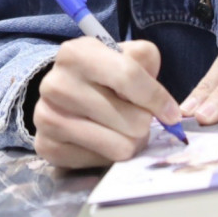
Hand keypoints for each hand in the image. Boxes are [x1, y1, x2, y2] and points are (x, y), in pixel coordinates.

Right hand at [32, 38, 183, 168]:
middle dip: (142, 122)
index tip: (171, 113)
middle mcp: (55, 84)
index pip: (129, 76)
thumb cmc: (102, 73)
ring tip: (121, 129)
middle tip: (135, 116)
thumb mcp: (125, 54)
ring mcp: (46, 116)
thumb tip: (167, 109)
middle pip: (131, 119)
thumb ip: (147, 64)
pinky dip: (110, 154)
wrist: (63, 91)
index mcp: (75, 54)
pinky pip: (101, 162)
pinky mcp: (47, 146)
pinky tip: (102, 139)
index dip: (158, 98)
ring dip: (130, 141)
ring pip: (120, 146)